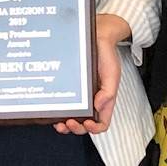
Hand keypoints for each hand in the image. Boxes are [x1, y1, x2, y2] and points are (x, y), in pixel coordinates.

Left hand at [56, 14, 128, 135]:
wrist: (96, 37)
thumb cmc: (107, 56)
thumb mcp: (112, 75)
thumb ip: (108, 92)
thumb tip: (99, 107)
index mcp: (104, 100)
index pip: (101, 123)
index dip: (94, 128)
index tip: (87, 123)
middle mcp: (91, 101)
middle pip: (84, 125)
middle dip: (75, 128)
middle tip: (68, 123)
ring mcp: (80, 96)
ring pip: (72, 117)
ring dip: (64, 124)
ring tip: (59, 122)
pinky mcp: (69, 88)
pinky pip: (63, 103)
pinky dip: (58, 109)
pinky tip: (54, 109)